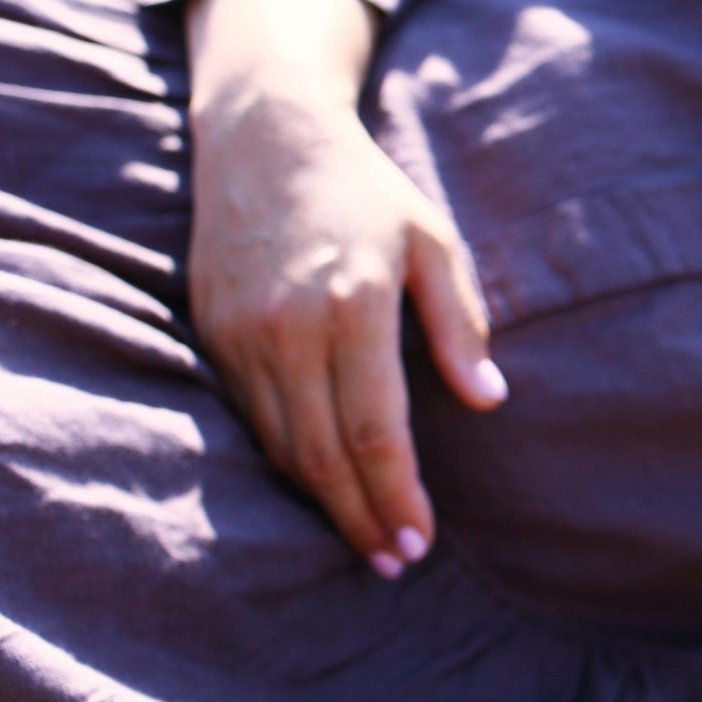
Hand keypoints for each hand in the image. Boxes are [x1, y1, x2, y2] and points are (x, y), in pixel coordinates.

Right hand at [188, 83, 504, 575]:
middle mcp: (289, 327)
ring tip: (363, 541)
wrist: (264, 138)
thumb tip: (489, 398)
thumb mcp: (433, 241)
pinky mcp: (212, 334)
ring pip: (281, 445)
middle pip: (324, 453)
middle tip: (394, 563)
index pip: (376, 430)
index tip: (420, 541)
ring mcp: (242, 334)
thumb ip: (460, 323)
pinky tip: (318, 487)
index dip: (397, 495)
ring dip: (321, 502)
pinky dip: (284, 463)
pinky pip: (249, 419)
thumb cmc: (366, 190)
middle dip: (361, 517)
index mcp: (354, 304)